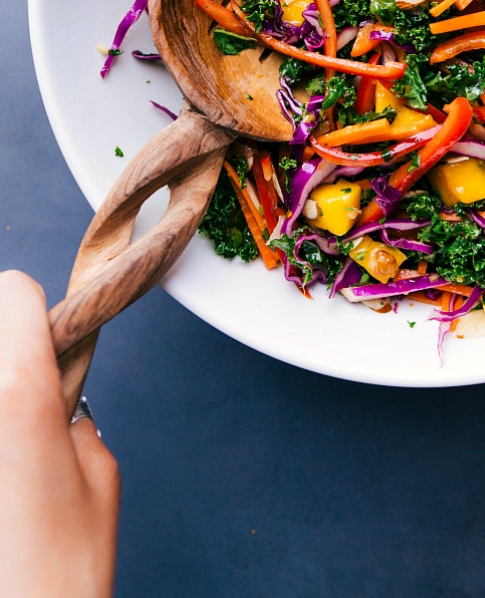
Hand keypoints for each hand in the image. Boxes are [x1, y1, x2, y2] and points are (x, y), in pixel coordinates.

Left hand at [0, 271, 119, 597]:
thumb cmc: (57, 574)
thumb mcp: (97, 476)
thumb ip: (72, 414)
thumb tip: (53, 397)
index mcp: (17, 391)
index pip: (14, 291)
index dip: (35, 308)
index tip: (44, 332)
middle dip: (6, 353)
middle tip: (25, 402)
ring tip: (8, 450)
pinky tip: (0, 473)